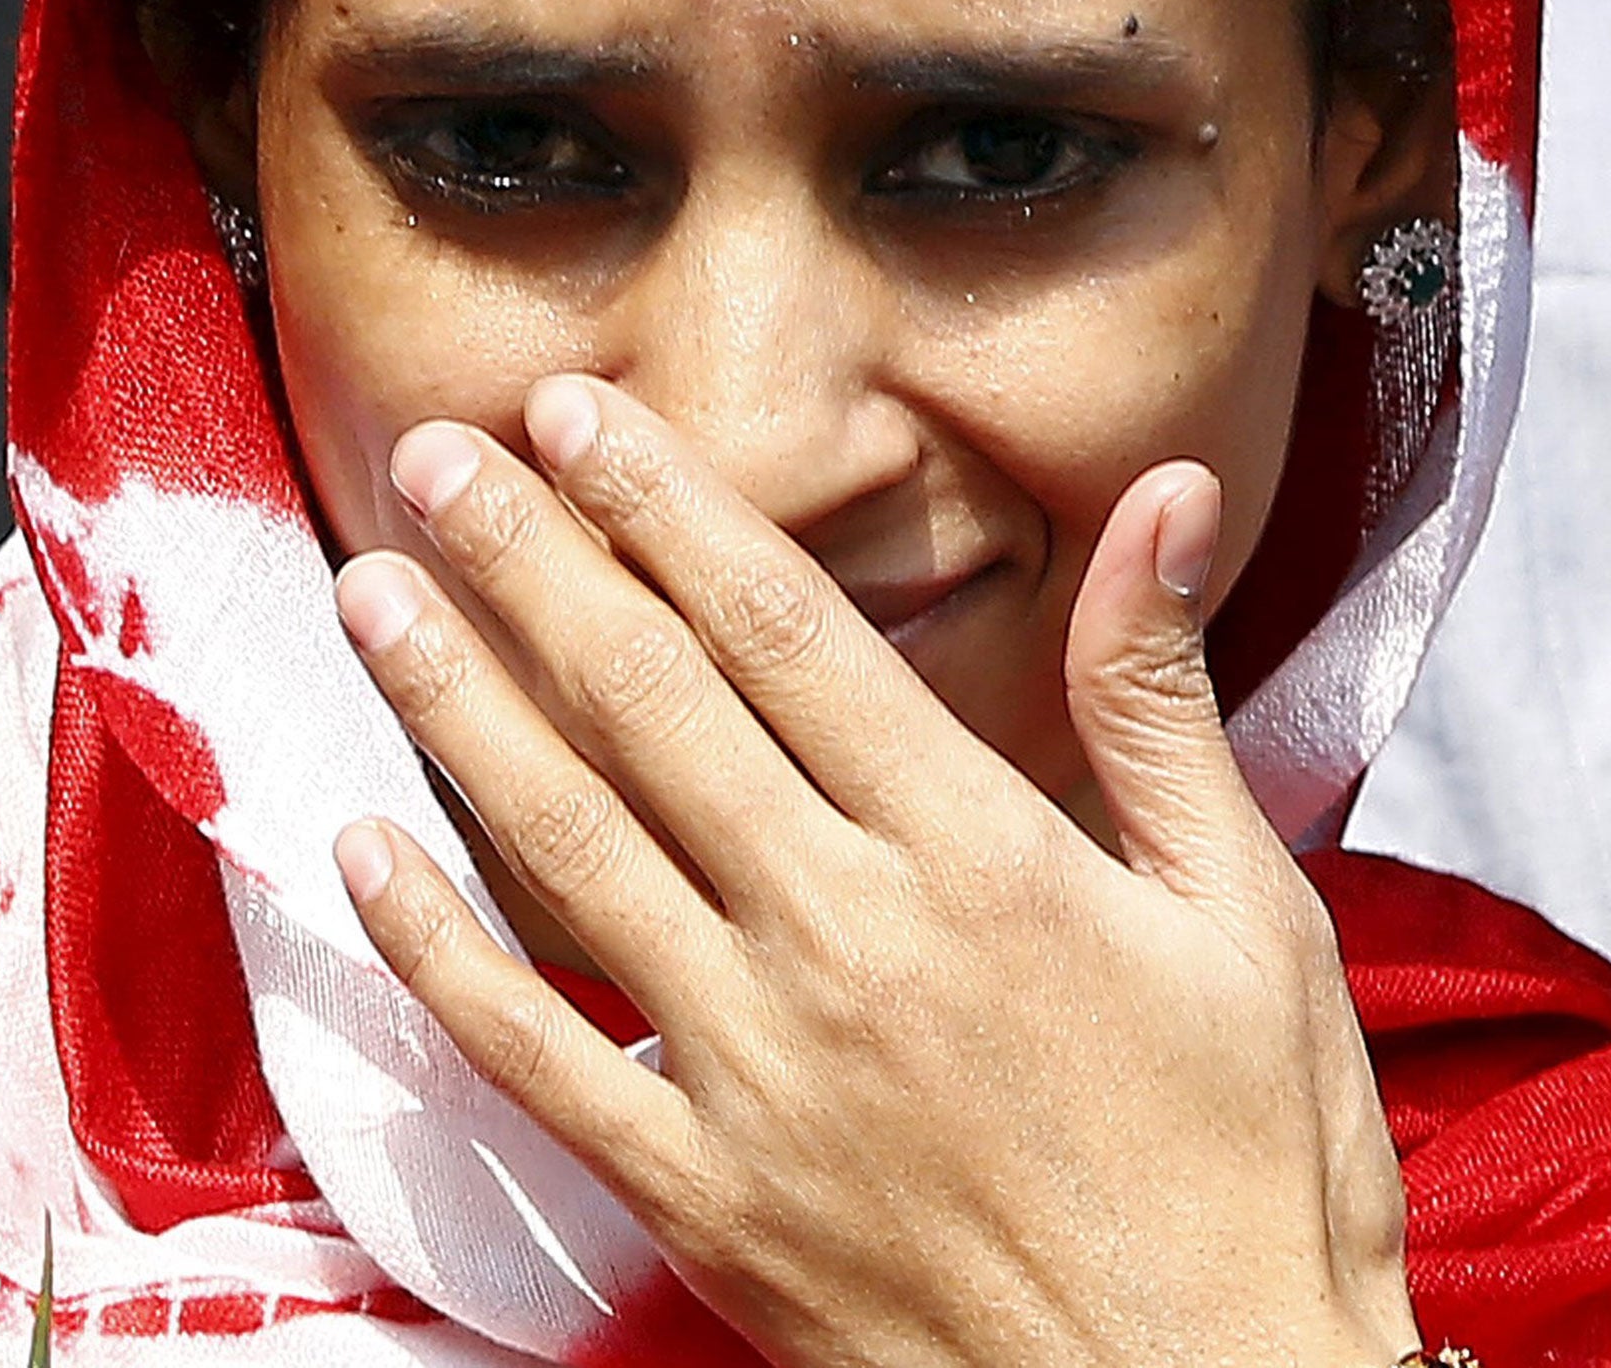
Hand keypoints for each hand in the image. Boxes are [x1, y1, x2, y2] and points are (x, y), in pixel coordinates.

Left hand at [332, 375, 1418, 1367]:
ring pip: (570, 847)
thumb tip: (1170, 497)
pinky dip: (436, 952)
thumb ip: (1159, 700)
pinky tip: (361, 850)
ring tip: (374, 594)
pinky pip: (534, 1053)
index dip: (670, 505)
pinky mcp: (701, 1192)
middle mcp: (844, 938)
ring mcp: (755, 1071)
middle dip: (533, 564)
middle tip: (440, 456)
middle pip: (652, 707)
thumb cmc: (1247, 1160)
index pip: (785, 630)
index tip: (581, 418)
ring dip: (458, 707)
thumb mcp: (1249, 912)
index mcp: (977, 853)